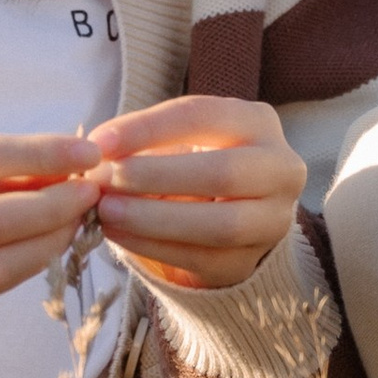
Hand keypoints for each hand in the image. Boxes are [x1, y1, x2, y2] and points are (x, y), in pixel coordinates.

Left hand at [87, 96, 307, 294]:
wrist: (233, 210)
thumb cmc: (196, 160)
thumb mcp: (180, 138)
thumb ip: (144, 141)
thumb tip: (97, 151)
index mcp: (258, 122)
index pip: (202, 116)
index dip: (148, 129)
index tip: (100, 142)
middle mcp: (280, 169)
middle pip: (222, 172)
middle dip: (155, 176)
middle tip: (104, 180)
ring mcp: (273, 220)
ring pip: (219, 225)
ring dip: (154, 219)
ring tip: (106, 211)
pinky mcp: (251, 261)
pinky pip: (203, 259)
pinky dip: (155, 247)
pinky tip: (119, 234)